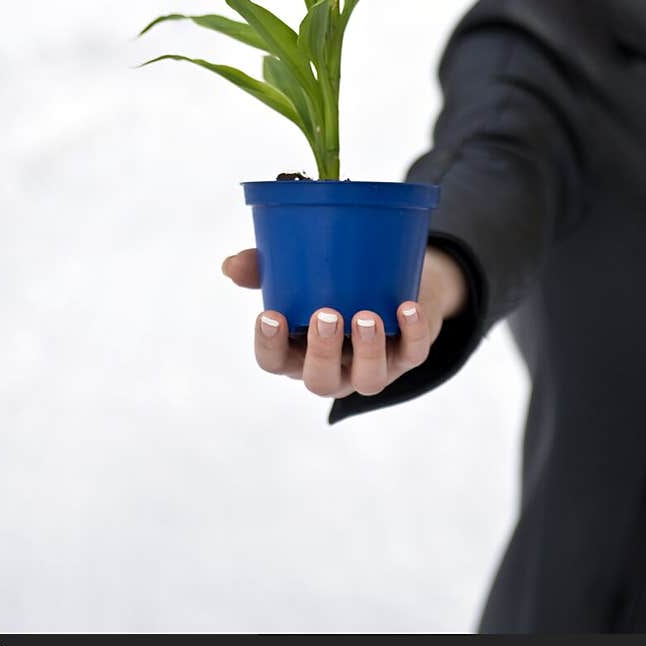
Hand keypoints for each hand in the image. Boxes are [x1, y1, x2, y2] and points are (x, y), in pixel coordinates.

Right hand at [220, 245, 466, 399]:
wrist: (395, 284)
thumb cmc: (334, 285)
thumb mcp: (300, 275)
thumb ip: (264, 268)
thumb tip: (231, 264)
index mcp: (300, 351)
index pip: (275, 362)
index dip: (270, 346)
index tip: (269, 315)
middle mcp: (335, 368)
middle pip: (321, 380)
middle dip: (322, 352)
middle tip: (325, 316)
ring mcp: (372, 367)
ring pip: (369, 379)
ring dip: (367, 350)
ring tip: (365, 316)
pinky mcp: (409, 356)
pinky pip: (414, 354)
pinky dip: (413, 333)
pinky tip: (407, 309)